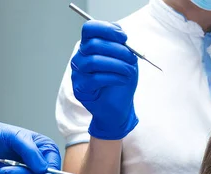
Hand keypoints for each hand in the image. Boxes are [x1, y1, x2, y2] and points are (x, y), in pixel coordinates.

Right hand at [71, 20, 138, 139]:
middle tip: (132, 58)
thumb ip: (124, 46)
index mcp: (90, 46)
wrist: (120, 107)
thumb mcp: (127, 60)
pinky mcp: (80, 88)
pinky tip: (123, 80)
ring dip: (117, 65)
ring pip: (93, 61)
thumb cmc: (121, 82)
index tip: (124, 37)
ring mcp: (78, 73)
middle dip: (117, 50)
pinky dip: (113, 78)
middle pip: (93, 44)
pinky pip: (95, 79)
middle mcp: (81, 57)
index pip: (90, 29)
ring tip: (129, 71)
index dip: (107, 29)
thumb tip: (121, 33)